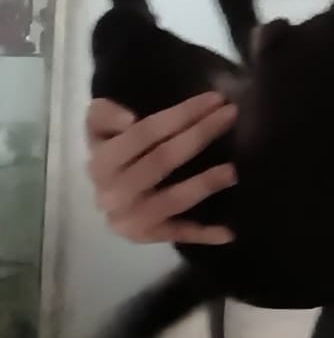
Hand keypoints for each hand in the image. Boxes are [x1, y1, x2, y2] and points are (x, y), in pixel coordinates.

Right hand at [86, 92, 237, 246]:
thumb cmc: (110, 150)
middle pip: (163, 160)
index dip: (181, 114)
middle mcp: (113, 194)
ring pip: (173, 200)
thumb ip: (104, 115)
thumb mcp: (96, 127)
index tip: (215, 99)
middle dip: (200, 135)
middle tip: (231, 115)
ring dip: (204, 184)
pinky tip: (229, 232)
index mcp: (102, 161)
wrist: (103, 191)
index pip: (145, 133)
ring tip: (234, 170)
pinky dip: (203, 234)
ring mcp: (129, 220)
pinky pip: (179, 235)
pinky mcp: (147, 238)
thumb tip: (129, 120)